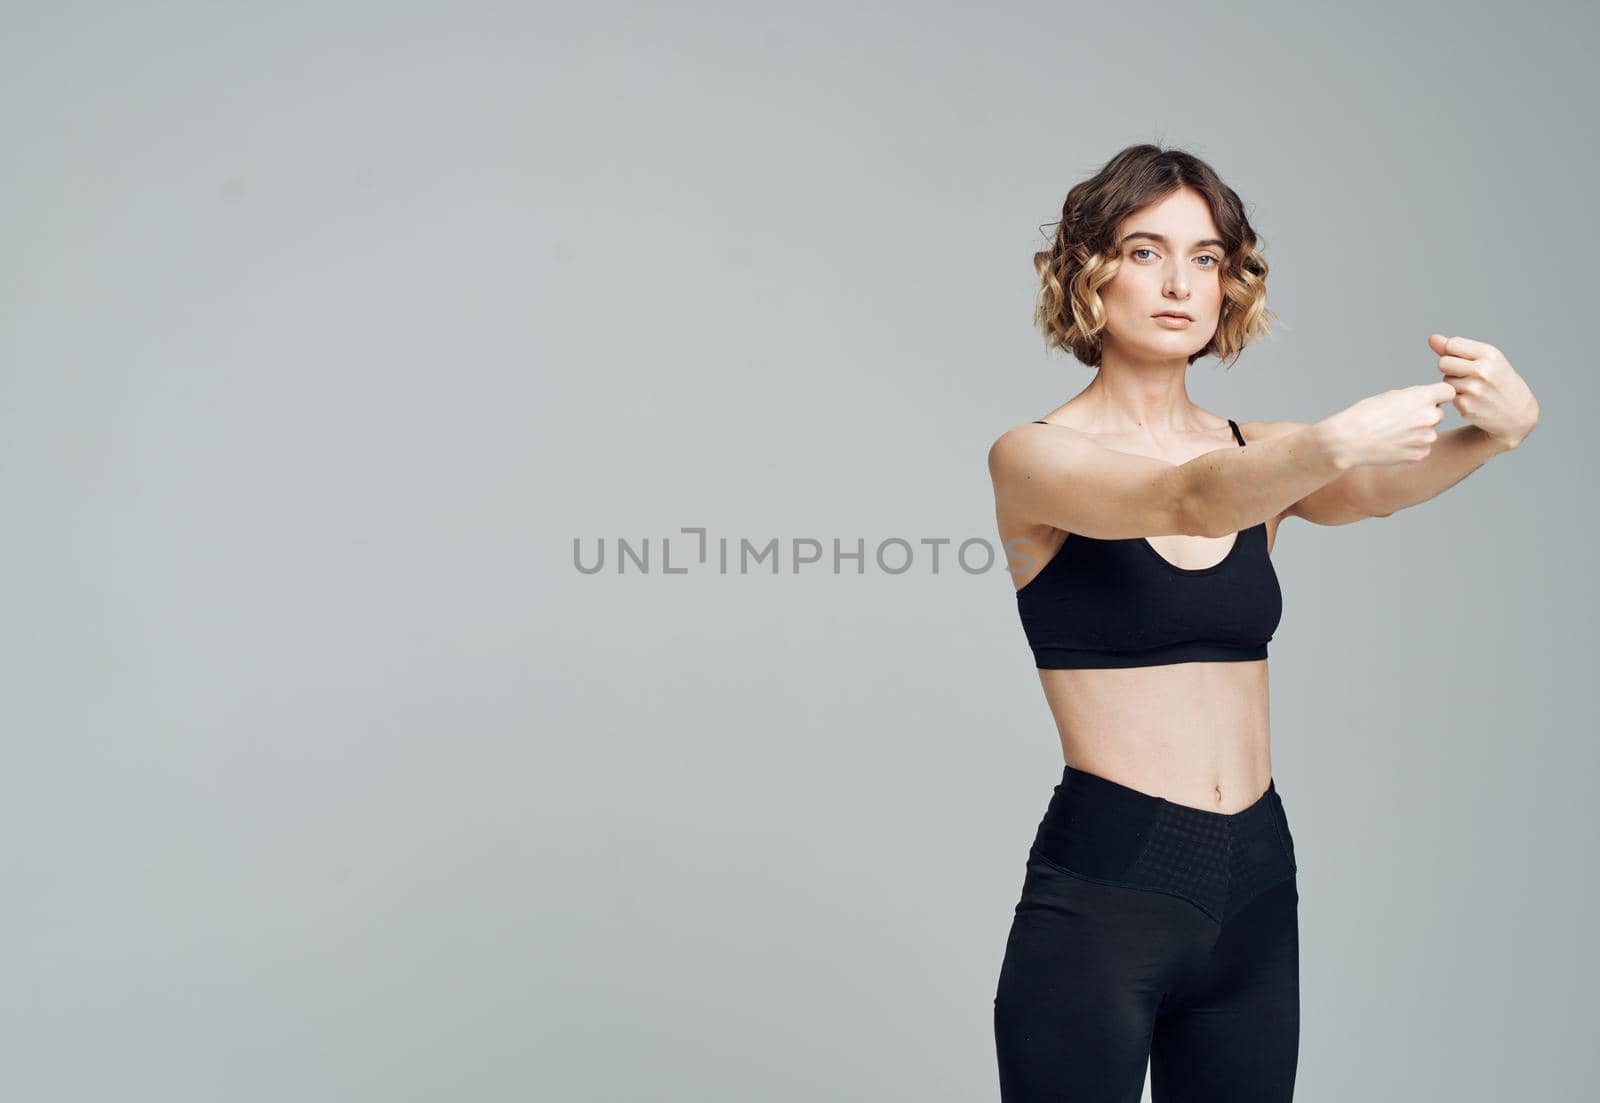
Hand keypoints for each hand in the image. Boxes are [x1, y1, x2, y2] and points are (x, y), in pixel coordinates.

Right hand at [1324, 381, 1456, 467]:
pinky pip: (1422, 448)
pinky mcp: (1420, 454)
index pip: (1448, 392)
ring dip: (1417, 432)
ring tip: (1393, 433)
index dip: (1439, 395)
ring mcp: (1426, 438)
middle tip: (1401, 419)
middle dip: (1424, 415)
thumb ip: (1414, 397)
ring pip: (1429, 432)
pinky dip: (1411, 447)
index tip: (1430, 399)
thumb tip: (1427, 401)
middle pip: (1437, 413)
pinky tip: (1393, 444)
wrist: (1349, 440)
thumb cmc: (1365, 415)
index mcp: (1423, 397)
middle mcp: (1430, 417)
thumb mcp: (1390, 396)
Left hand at [1428, 334, 1539, 449]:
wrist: (1518, 413)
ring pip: (1445, 380)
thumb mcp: (1487, 359)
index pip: (1451, 344)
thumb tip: (1432, 338)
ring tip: (1473, 387)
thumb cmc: (1499, 381)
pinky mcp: (1466, 406)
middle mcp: (1482, 370)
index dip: (1453, 352)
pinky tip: (1473, 400)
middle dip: (1450, 368)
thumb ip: (1457, 348)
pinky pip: (1448, 396)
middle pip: (1443, 363)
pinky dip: (1457, 398)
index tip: (1465, 359)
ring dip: (1454, 384)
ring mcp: (1474, 389)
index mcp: (1489, 354)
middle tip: (1468, 375)